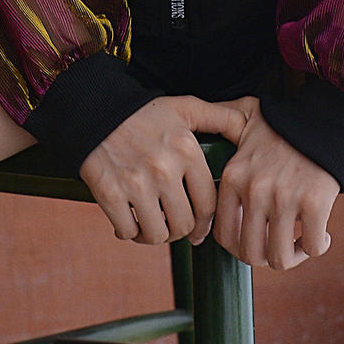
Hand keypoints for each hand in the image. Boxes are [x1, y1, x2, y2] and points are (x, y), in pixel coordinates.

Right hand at [82, 95, 250, 247]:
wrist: (95, 111)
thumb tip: (248, 126)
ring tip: (151, 227)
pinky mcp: (109, 193)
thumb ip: (219, 117)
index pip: (208, 205)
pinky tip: (129, 222)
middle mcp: (164, 169)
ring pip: (157, 234)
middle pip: (183, 225)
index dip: (204, 224)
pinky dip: (129, 232)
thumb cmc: (143, 113)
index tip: (198, 229)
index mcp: (187, 151)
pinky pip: (127, 231)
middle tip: (172, 228)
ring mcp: (136, 183)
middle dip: (180, 232)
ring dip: (155, 236)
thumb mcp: (185, 107)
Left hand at [211, 97, 339, 270]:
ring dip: (291, 257)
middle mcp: (254, 191)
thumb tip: (194, 128)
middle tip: (276, 247)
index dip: (239, 246)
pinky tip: (321, 234)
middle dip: (264, 258)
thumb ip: (217, 121)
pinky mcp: (314, 203)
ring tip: (299, 244)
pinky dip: (317, 246)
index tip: (255, 239)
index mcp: (234, 177)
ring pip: (279, 258)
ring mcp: (284, 199)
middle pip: (250, 254)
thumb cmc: (285, 122)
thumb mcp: (243, 116)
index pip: (223, 235)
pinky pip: (312, 246)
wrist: (326, 117)